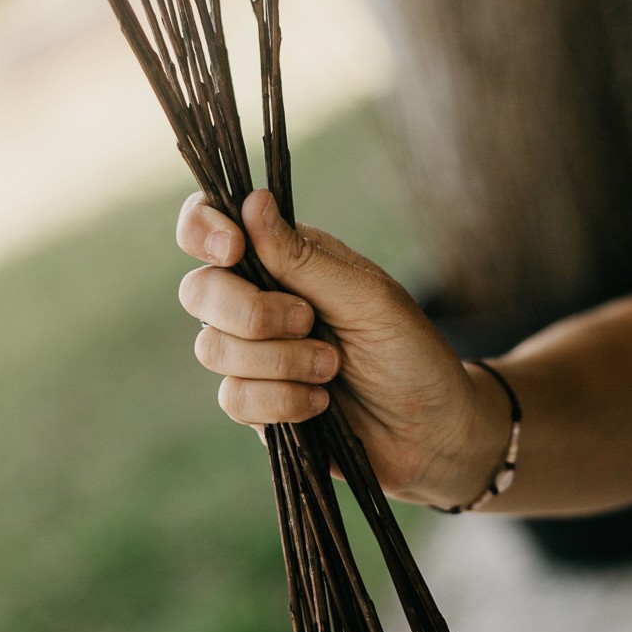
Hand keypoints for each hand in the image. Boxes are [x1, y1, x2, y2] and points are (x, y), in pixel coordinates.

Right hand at [177, 190, 500, 507]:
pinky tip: (320, 403)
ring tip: (331, 368)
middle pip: (198, 290)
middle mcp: (258, 302)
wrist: (432, 431)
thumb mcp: (367, 297)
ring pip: (212, 348)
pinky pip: (233, 397)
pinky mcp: (256, 405)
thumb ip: (303, 258)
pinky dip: (281, 400)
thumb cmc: (409, 352)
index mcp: (284, 260)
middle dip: (248, 310)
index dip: (203, 230)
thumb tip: (252, 200)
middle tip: (307, 321)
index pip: (211, 226)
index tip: (234, 248)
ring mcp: (253, 356)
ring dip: (279, 361)